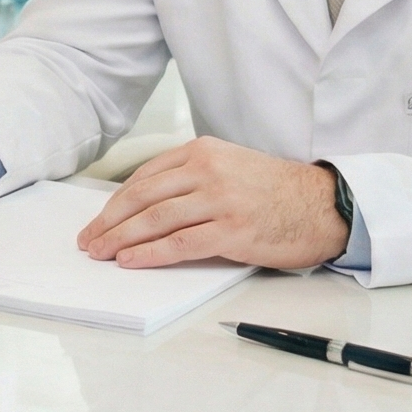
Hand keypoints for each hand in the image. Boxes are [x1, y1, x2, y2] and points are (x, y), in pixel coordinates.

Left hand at [76, 138, 347, 269]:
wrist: (323, 205)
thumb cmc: (276, 191)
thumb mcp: (230, 166)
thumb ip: (192, 178)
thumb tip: (145, 207)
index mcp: (202, 151)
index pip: (145, 177)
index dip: (116, 201)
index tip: (98, 219)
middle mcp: (207, 170)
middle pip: (142, 197)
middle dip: (108, 222)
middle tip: (88, 240)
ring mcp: (219, 199)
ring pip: (154, 219)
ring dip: (120, 239)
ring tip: (100, 253)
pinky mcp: (231, 230)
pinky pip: (179, 243)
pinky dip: (149, 253)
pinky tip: (131, 260)